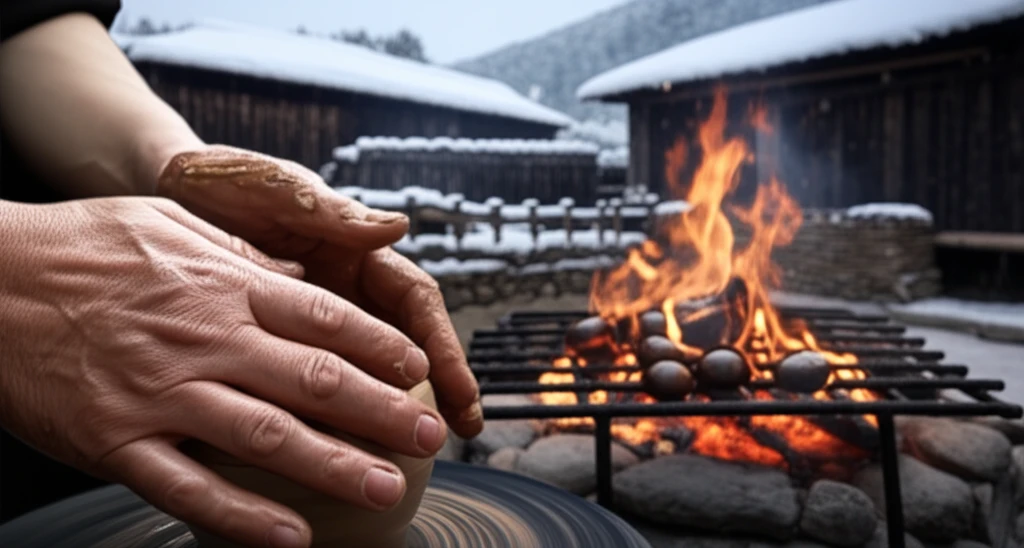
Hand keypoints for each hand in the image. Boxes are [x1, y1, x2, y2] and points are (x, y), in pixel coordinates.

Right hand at [0, 197, 450, 546]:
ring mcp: (162, 394)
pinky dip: (242, 516)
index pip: (326, 318)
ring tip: (387, 487)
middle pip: (315, 380)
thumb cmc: (82, 247)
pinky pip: (189, 486)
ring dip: (335, 467)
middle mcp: (205, 340)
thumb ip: (242, 256)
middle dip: (383, 411)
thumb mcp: (171, 226)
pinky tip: (290, 537)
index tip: (422, 369)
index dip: (383, 347)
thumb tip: (303, 272)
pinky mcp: (117, 441)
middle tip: (431, 435)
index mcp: (224, 286)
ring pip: (267, 437)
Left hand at [156, 145, 482, 438]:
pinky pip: (307, 381)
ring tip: (407, 455)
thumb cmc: (224, 180)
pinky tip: (332, 448)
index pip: (416, 303)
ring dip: (386, 409)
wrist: (160, 192)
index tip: (460, 390)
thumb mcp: (274, 189)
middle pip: (404, 343)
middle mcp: (344, 290)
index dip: (443, 345)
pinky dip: (326, 413)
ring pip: (362, 369)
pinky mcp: (271, 341)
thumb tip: (399, 226)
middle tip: (454, 436)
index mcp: (357, 252)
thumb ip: (328, 211)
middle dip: (436, 389)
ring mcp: (310, 320)